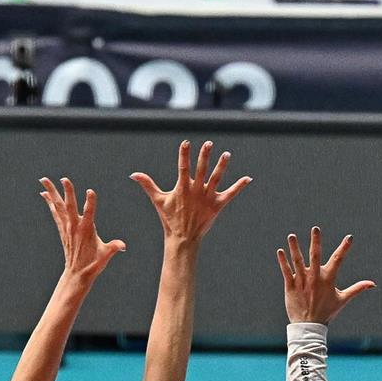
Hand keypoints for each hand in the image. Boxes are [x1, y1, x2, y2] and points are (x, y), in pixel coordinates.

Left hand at [40, 177, 124, 282]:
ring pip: (58, 206)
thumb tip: (122, 246)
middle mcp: (74, 227)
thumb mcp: (105, 255)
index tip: (90, 191)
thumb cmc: (93, 264)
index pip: (90, 213)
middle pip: (69, 206)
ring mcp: (67, 227)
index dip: (91, 202)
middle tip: (64, 178)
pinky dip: (50, 203)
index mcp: (87, 231)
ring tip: (44, 179)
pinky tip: (45, 194)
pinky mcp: (63, 230)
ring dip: (51, 192)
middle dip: (67, 192)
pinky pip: (55, 213)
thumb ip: (113, 248)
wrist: (77, 274)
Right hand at [130, 140, 251, 244]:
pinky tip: (248, 178)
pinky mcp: (217, 205)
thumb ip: (147, 185)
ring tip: (227, 154)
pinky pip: (230, 194)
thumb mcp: (158, 200)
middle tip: (209, 143)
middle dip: (204, 156)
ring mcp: (207, 197)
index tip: (187, 143)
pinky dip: (239, 186)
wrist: (183, 238)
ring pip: (216, 178)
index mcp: (182, 187)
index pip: (183, 167)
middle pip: (201, 169)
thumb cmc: (169, 218)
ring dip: (222, 166)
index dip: (184, 154)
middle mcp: (196, 190)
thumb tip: (133, 174)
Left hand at [277, 227, 374, 324]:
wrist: (309, 326)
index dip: (344, 248)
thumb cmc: (327, 312)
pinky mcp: (291, 286)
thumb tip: (373, 284)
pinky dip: (283, 261)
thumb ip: (357, 289)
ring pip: (298, 261)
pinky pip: (286, 271)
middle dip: (316, 242)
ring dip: (295, 248)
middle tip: (316, 228)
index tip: (350, 238)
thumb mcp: (343, 299)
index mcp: (328, 279)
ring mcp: (302, 281)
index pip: (338, 260)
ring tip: (292, 236)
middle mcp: (315, 278)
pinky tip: (280, 251)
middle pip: (316, 256)